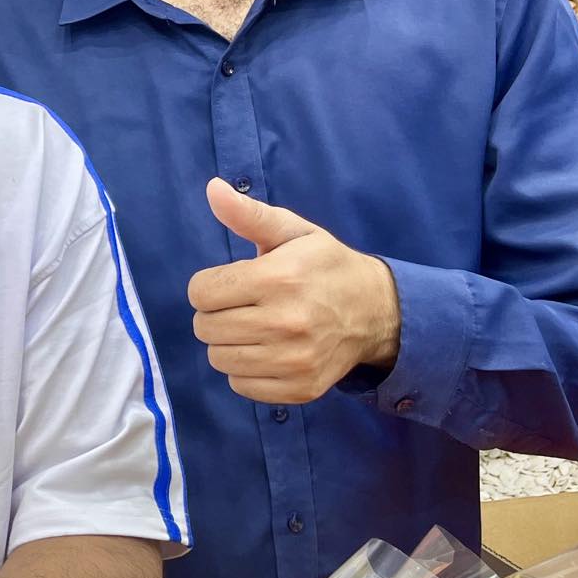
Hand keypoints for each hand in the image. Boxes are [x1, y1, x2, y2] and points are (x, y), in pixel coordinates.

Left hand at [188, 178, 401, 405]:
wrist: (377, 311)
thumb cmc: (324, 266)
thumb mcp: (292, 232)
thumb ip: (248, 214)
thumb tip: (212, 189)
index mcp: (278, 278)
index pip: (200, 292)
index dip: (209, 285)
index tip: (233, 282)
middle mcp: (285, 322)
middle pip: (205, 328)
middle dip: (216, 313)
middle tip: (243, 305)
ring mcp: (294, 360)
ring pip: (218, 359)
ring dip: (228, 343)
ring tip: (255, 327)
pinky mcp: (300, 388)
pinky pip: (240, 385)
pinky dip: (245, 370)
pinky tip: (267, 351)